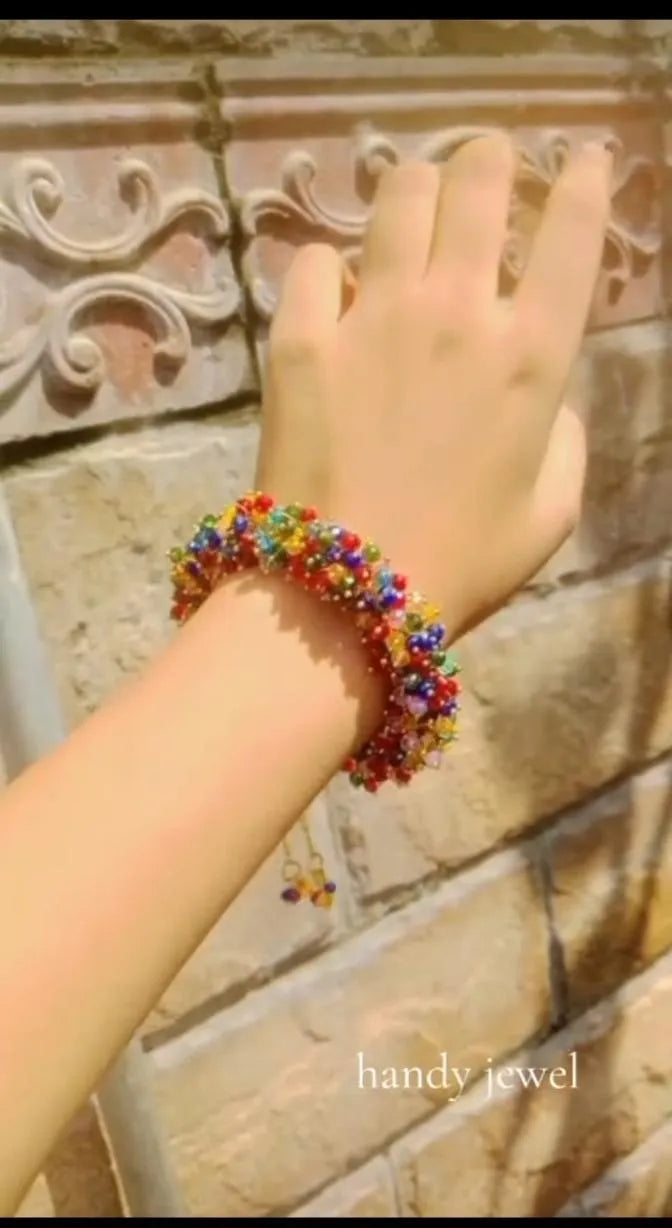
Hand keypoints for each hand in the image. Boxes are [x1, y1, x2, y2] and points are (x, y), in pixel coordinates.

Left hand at [256, 134, 611, 640]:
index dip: (585, 185)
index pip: (572, 237)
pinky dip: (328, 265)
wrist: (345, 597)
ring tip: (413, 194)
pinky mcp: (303, 338)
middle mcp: (459, 315)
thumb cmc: (462, 566)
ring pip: (398, 198)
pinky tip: (334, 286)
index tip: (584, 162)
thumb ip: (564, 440)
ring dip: (414, 184)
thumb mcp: (550, 516)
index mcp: (533, 359)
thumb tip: (547, 399)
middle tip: (486, 160)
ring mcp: (375, 319)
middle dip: (489, 158)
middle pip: (479, 187)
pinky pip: (314, 263)